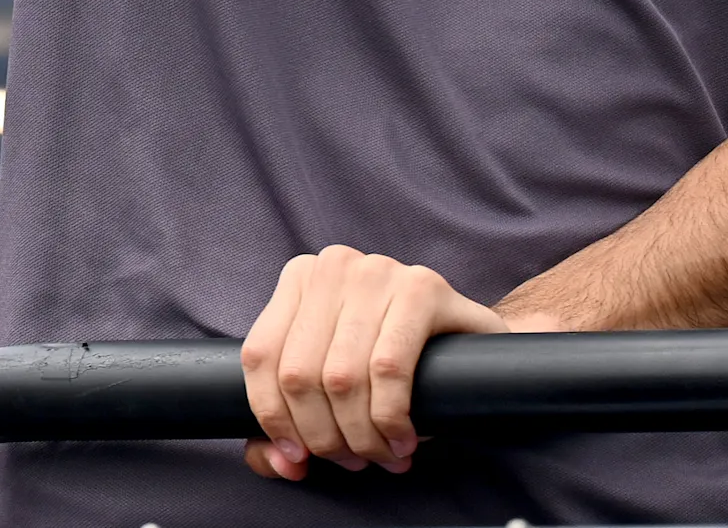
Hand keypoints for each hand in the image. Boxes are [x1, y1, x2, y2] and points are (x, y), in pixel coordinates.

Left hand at [238, 245, 506, 479]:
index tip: (300, 458)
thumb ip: (287, 424)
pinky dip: (390, 418)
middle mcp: (335, 266)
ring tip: (381, 456)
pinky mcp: (424, 286)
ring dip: (360, 436)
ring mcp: (380, 270)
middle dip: (325, 437)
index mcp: (301, 277)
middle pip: (301, 374)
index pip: (261, 357)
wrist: (467, 335)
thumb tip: (284, 461)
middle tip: (352, 462)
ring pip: (341, 377)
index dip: (274, 420)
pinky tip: (403, 439)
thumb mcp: (328, 381)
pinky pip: (388, 369)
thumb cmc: (390, 357)